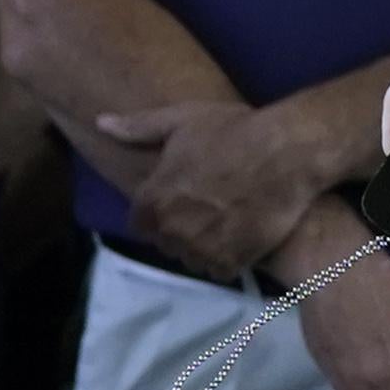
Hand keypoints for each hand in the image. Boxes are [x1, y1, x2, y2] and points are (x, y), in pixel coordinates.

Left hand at [112, 99, 322, 278]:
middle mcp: (171, 231)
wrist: (288, 152)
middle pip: (166, 242)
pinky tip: (242, 235)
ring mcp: (201, 249)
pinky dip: (228, 258)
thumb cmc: (235, 131)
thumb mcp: (183, 119)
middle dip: (180, 229)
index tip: (179, 200)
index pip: (140, 223)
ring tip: (226, 224)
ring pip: (192, 258)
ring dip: (203, 246)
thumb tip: (100, 123)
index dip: (158, 211)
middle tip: (206, 209)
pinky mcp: (232, 262)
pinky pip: (220, 270)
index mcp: (152, 201)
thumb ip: (138, 127)